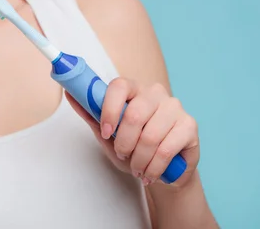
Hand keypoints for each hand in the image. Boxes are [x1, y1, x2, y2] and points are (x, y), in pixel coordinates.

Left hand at [66, 77, 199, 188]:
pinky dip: (154, 167)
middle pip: (134, 115)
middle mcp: (155, 92)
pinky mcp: (190, 125)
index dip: (109, 110)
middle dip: (124, 143)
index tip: (105, 132)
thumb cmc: (133, 148)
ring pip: (150, 136)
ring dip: (139, 159)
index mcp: (133, 89)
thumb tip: (69, 94)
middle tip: (123, 155)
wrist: (164, 170)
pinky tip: (150, 173)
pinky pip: (166, 149)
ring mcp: (175, 107)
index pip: (119, 86)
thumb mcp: (108, 134)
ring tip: (137, 168)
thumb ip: (91, 114)